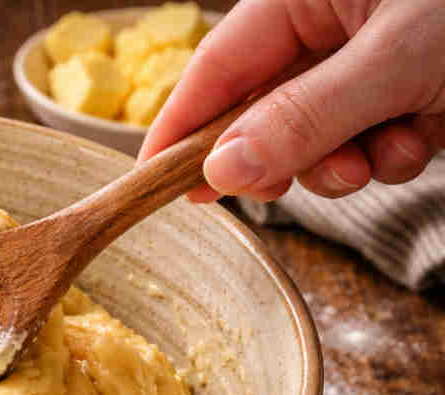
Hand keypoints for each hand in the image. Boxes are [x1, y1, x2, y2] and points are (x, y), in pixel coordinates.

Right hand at [139, 0, 444, 201]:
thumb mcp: (395, 60)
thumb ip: (306, 116)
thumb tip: (221, 170)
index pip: (217, 68)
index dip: (180, 126)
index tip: (152, 180)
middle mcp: (329, 27)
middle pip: (261, 112)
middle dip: (278, 157)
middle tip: (274, 191)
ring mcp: (367, 64)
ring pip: (316, 140)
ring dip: (344, 164)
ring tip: (389, 153)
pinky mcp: (405, 96)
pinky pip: (368, 146)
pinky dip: (392, 156)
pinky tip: (424, 138)